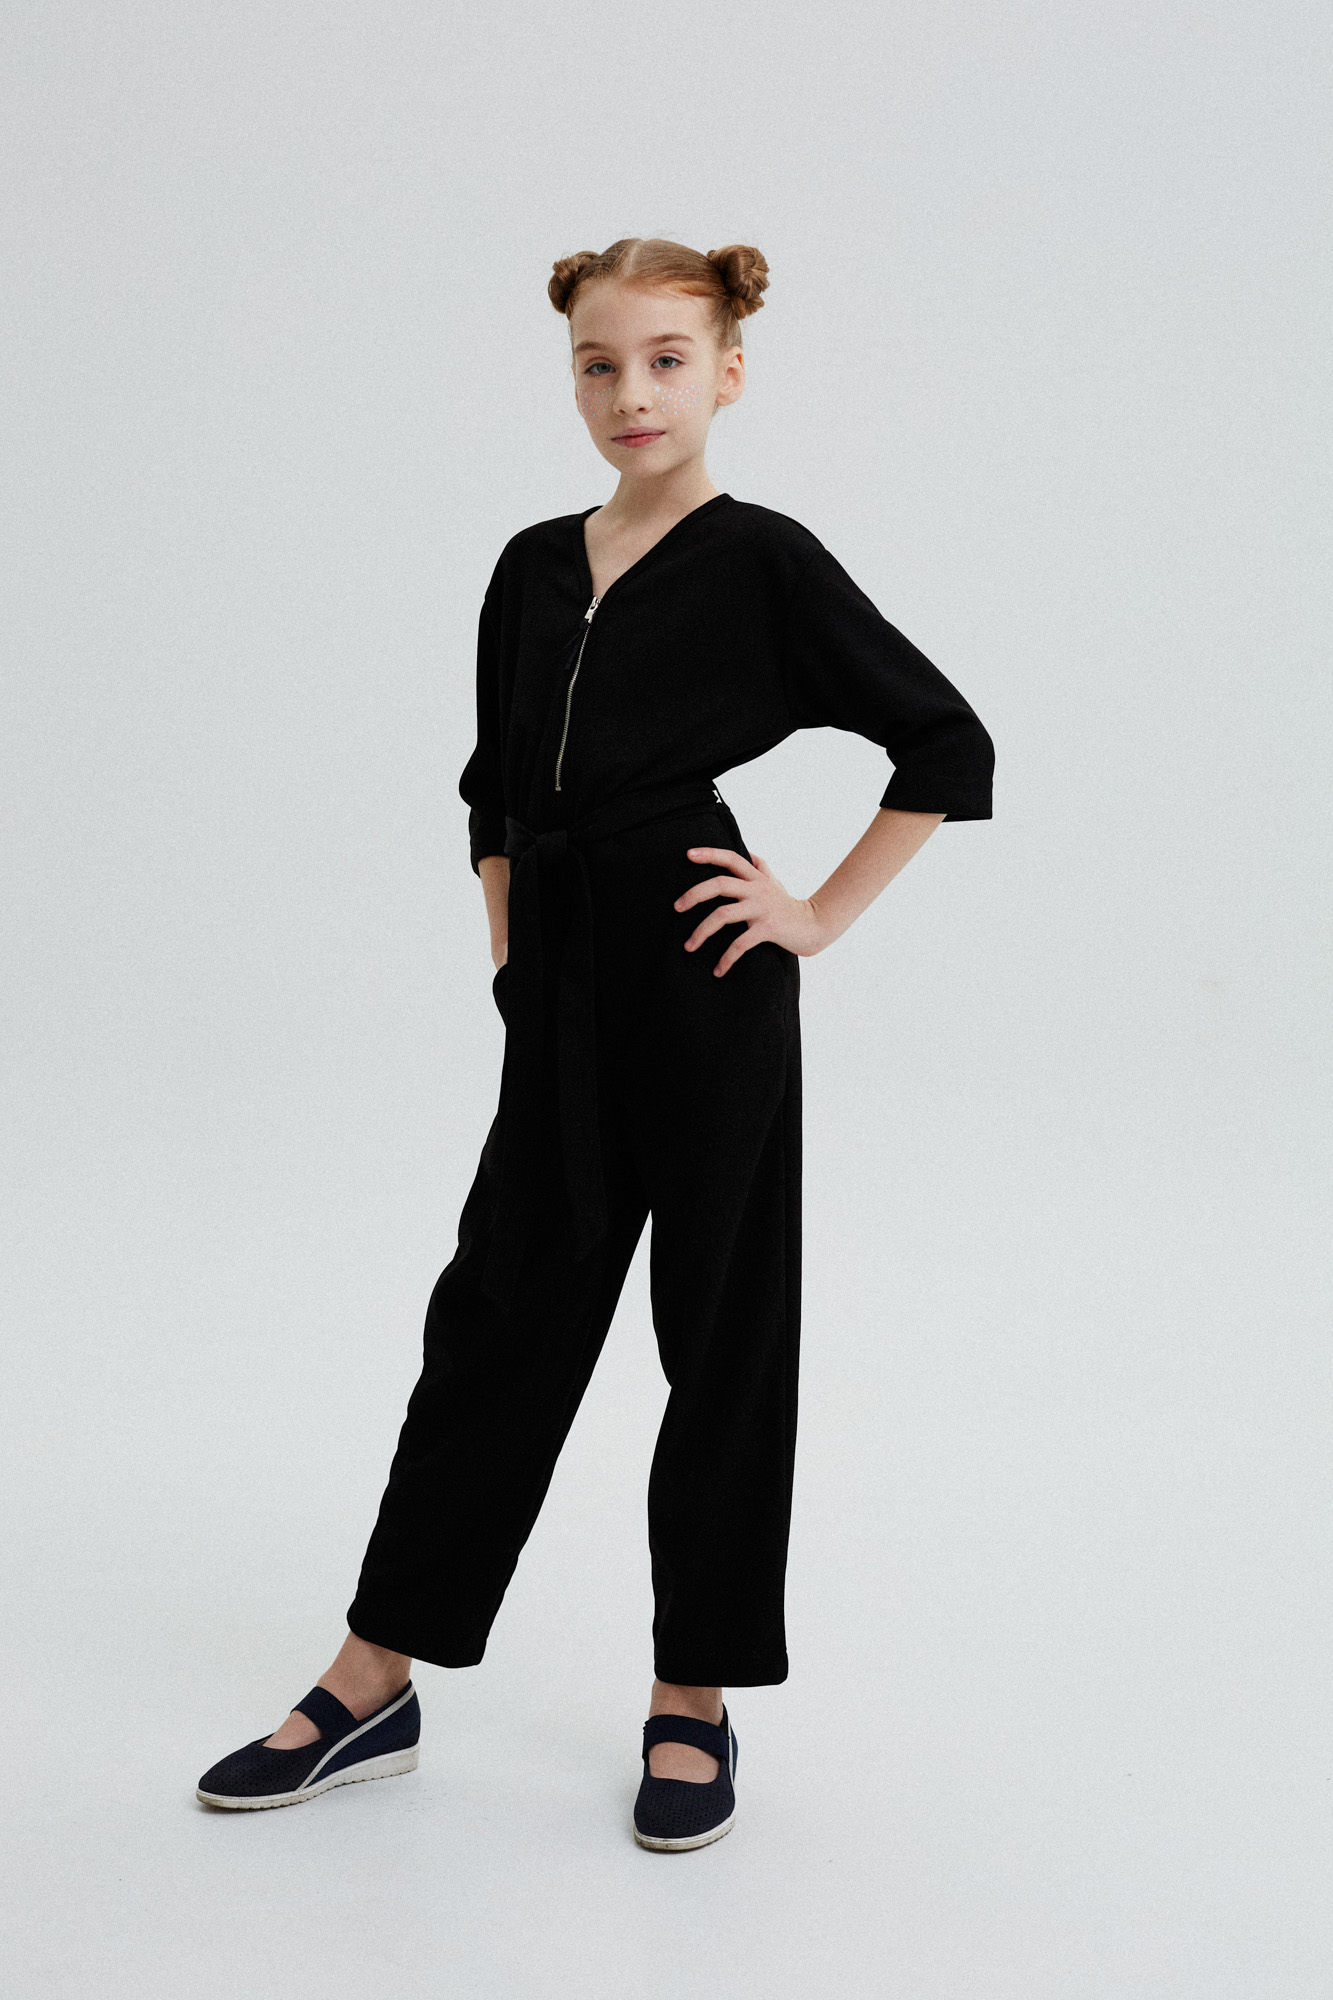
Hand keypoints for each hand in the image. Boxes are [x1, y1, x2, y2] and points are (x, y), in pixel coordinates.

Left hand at [674, 846, 830, 975]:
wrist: (814, 927)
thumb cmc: (788, 905)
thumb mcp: (775, 883)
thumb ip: (760, 867)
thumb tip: (749, 852)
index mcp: (756, 878)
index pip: (731, 858)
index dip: (710, 854)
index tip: (688, 854)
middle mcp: (758, 890)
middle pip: (720, 884)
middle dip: (694, 894)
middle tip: (676, 907)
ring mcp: (762, 909)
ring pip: (723, 915)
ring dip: (701, 931)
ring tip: (688, 946)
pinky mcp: (768, 930)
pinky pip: (740, 944)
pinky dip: (726, 959)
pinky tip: (718, 971)